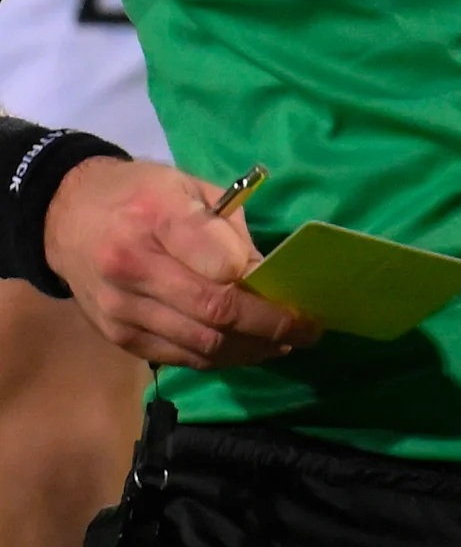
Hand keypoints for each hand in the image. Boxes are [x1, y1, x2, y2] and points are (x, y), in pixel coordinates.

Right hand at [41, 159, 319, 369]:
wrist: (67, 215)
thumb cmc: (142, 193)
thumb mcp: (191, 188)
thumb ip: (230, 230)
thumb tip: (271, 276)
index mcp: (158, 218)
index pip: (222, 265)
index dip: (265, 286)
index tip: (298, 294)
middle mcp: (133, 267)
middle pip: (215, 312)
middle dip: (270, 327)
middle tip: (308, 332)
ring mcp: (121, 307)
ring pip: (199, 344)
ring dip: (249, 351)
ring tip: (284, 345)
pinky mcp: (115, 334)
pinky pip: (177, 357)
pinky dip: (217, 358)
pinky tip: (244, 350)